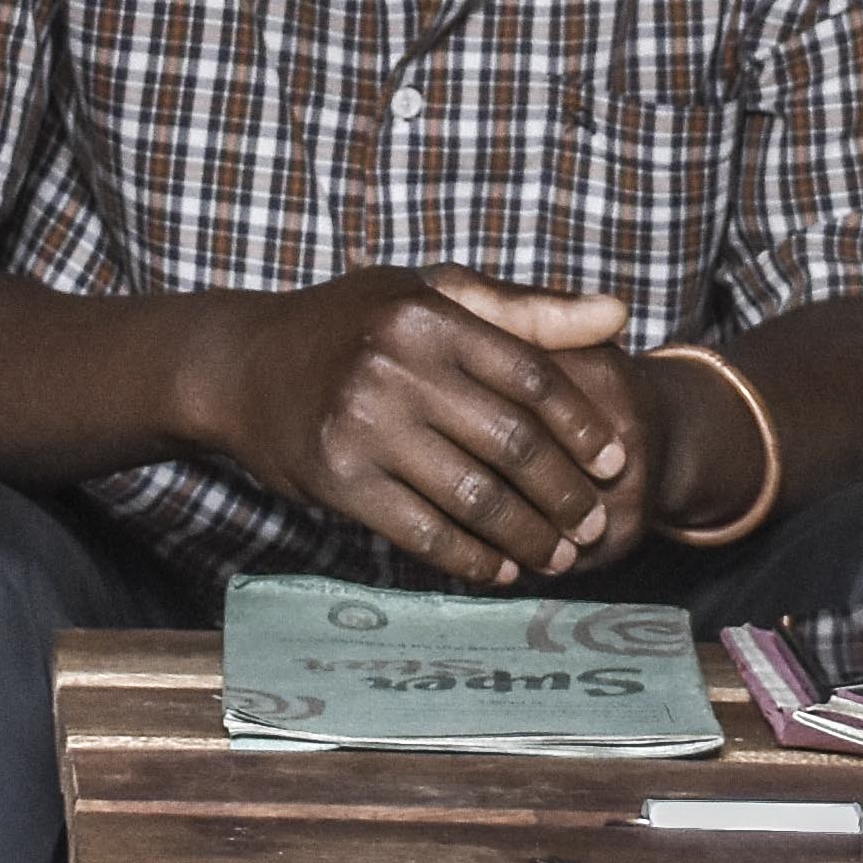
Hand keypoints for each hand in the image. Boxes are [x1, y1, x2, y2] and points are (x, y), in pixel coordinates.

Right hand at [201, 272, 635, 585]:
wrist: (243, 365)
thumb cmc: (354, 324)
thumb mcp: (433, 293)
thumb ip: (526, 311)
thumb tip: (620, 314)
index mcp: (430, 315)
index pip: (532, 377)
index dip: (581, 426)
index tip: (612, 462)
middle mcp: (396, 365)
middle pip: (510, 443)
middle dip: (563, 493)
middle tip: (591, 524)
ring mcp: (363, 425)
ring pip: (473, 497)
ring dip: (526, 536)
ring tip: (556, 556)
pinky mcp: (338, 479)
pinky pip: (422, 531)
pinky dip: (469, 558)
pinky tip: (498, 569)